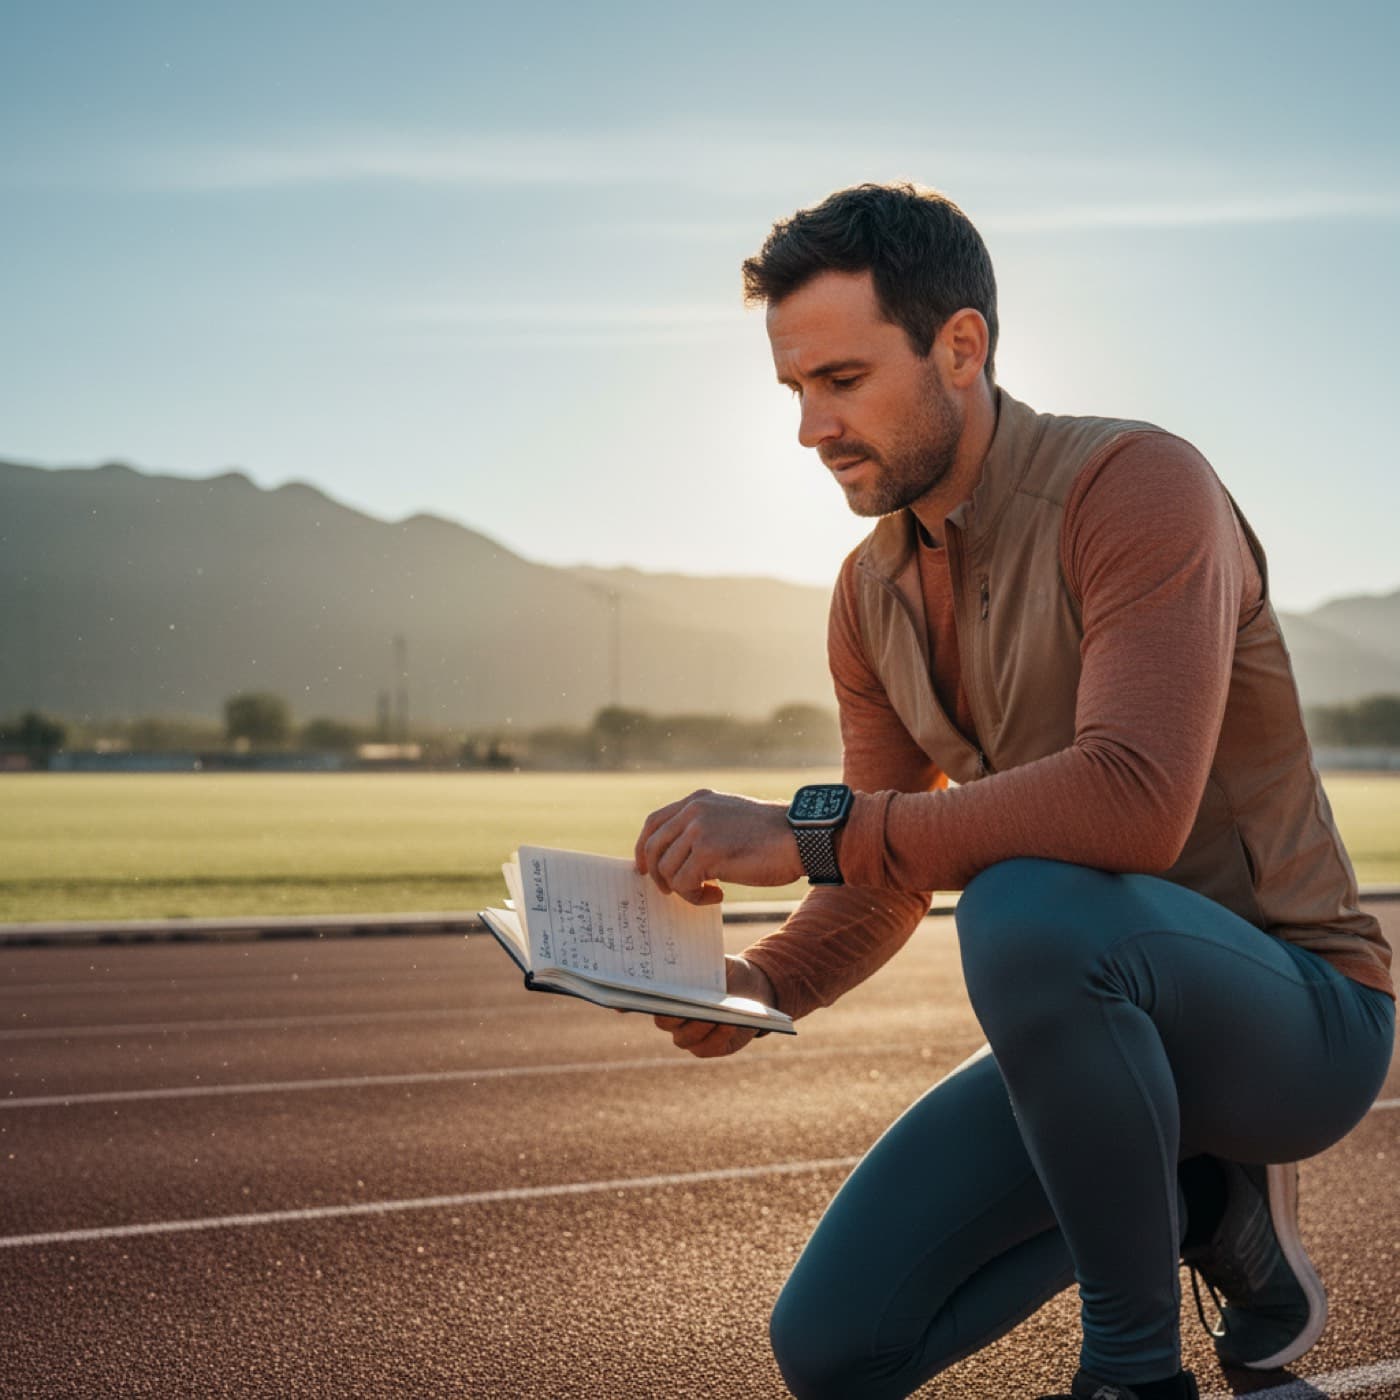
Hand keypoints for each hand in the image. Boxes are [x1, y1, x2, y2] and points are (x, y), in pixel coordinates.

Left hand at [634, 788, 802, 905]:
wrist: (800, 837)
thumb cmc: (772, 837)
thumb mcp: (730, 821)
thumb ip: (703, 830)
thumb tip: (678, 857)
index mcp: (698, 800)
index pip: (654, 822)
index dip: (644, 848)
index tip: (644, 869)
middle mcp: (694, 810)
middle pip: (653, 847)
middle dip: (658, 875)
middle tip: (673, 892)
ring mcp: (699, 828)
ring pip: (667, 869)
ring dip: (684, 890)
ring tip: (710, 892)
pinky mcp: (708, 851)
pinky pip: (684, 883)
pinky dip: (696, 897)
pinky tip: (718, 895)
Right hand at [654, 955, 778, 1058]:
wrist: (752, 988)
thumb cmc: (727, 973)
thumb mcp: (716, 962)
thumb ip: (701, 962)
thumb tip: (688, 959)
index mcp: (670, 998)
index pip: (653, 1002)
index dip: (648, 1001)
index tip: (653, 992)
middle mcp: (675, 1021)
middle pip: (666, 1022)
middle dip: (676, 1013)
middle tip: (687, 1002)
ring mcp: (691, 1038)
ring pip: (687, 1038)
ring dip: (699, 1026)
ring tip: (713, 1014)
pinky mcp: (712, 1047)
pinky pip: (711, 1046)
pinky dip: (719, 1035)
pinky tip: (729, 1023)